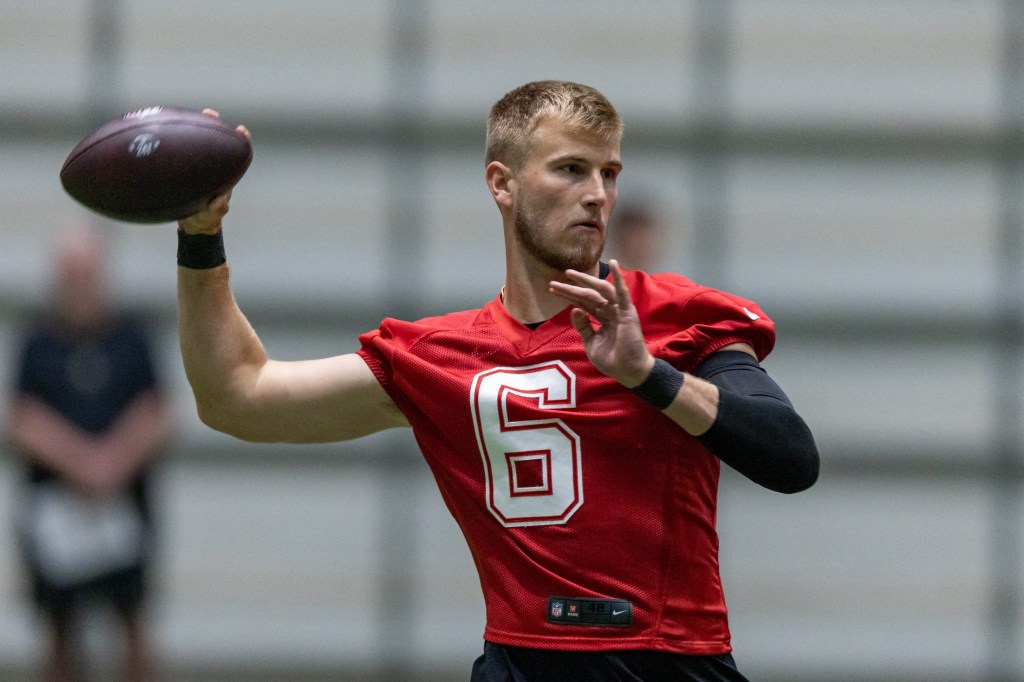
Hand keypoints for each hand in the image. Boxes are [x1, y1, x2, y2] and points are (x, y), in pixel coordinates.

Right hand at [177, 109, 250, 234]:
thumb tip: (221, 202)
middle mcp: (213, 168)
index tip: (242, 130)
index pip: (235, 155)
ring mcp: (199, 167)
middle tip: (210, 113)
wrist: (191, 225)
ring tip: (189, 114)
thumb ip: (217, 211)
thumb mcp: (211, 217)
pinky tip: (163, 132)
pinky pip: (181, 153)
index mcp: (224, 176)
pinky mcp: (184, 170)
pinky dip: (176, 143)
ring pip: (198, 144)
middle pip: (216, 143)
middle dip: (215, 126)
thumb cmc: (205, 220)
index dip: (241, 142)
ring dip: (195, 128)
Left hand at [549, 260, 654, 386]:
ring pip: (600, 290)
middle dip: (571, 288)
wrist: (628, 372)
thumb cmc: (612, 360)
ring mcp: (619, 310)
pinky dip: (618, 277)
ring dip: (586, 281)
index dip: (568, 296)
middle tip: (554, 282)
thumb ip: (583, 326)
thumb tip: (574, 309)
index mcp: (602, 318)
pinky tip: (613, 263)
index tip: (553, 290)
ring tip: (569, 274)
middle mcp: (610, 310)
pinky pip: (622, 292)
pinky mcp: (627, 312)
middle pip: (588, 295)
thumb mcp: (590, 343)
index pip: (583, 302)